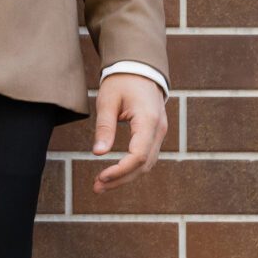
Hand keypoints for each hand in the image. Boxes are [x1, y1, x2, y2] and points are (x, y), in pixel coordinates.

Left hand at [91, 73, 167, 192]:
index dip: (120, 170)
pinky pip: (147, 157)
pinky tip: (115, 174)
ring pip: (147, 164)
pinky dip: (132, 168)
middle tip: (96, 188)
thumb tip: (98, 153)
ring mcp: (160, 132)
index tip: (101, 177)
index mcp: (148, 120)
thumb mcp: (107, 102)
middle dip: (120, 179)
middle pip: (144, 165)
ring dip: (126, 177)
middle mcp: (159, 129)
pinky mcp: (156, 134)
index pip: (138, 155)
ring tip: (101, 185)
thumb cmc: (121, 82)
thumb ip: (104, 127)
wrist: (139, 69)